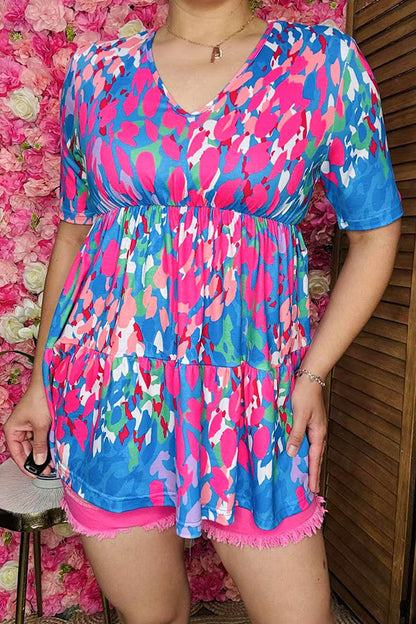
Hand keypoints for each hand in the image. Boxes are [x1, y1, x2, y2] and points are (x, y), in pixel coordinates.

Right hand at [3, 383, 53, 477]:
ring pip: (34, 444)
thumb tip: (38, 461)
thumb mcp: (41, 426)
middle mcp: (18, 429)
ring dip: (43, 452)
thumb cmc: (39, 399)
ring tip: (52, 462)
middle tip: (47, 470)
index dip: (25, 465)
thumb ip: (39, 445)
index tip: (34, 474)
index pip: (17, 453)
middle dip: (37, 460)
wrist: (48, 383)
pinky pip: (40, 437)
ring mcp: (28, 426)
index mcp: (12, 430)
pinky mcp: (37, 422)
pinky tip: (53, 451)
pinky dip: (46, 443)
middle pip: (26, 450)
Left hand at [285, 375, 327, 492]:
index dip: (313, 474)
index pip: (315, 459)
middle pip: (316, 457)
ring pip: (313, 449)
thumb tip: (292, 454)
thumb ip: (296, 434)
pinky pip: (309, 441)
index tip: (313, 490)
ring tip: (306, 475)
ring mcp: (315, 427)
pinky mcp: (311, 422)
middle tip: (312, 488)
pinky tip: (300, 452)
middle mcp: (319, 432)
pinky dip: (306, 451)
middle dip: (314, 472)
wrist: (310, 377)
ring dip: (310, 462)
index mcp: (318, 433)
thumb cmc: (304, 395)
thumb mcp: (299, 415)